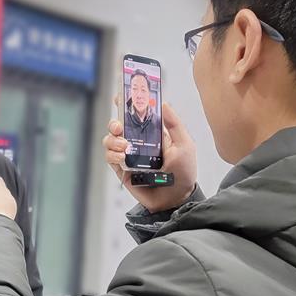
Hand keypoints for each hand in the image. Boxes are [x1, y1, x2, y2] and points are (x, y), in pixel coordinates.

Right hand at [103, 98, 196, 212]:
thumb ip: (174, 124)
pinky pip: (110, 157)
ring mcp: (129, 156)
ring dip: (113, 140)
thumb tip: (163, 103)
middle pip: (118, 125)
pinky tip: (122, 157)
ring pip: (110, 140)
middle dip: (114, 122)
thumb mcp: (185, 144)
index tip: (120, 96)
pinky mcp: (122, 170)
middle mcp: (138, 142)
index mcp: (152, 133)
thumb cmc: (184, 172)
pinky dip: (112, 154)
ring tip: (125, 147)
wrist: (176, 198)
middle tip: (119, 127)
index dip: (126, 104)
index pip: (136, 114)